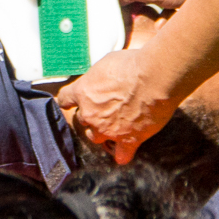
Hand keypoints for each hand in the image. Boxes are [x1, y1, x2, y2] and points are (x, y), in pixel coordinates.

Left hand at [59, 47, 179, 163]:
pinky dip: (122, 154)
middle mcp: (91, 114)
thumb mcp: (106, 63)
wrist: (154, 78)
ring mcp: (108, 130)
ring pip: (95, 138)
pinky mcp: (128, 140)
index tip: (69, 101)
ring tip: (112, 127)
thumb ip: (97, 77)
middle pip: (82, 119)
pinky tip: (125, 150)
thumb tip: (99, 80)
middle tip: (104, 107)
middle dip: (91, 114)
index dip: (68, 100)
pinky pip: (121, 156)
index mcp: (83, 92)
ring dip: (101, 133)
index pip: (64, 99)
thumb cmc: (132, 65)